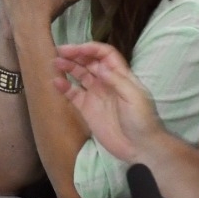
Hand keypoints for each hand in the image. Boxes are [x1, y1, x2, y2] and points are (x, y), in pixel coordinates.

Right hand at [52, 42, 165, 162]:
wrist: (141, 148)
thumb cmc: (143, 120)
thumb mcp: (135, 97)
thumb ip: (117, 81)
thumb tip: (99, 67)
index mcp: (121, 76)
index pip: (105, 55)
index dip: (91, 49)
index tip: (76, 50)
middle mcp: (107, 82)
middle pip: (90, 62)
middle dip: (76, 55)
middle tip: (59, 52)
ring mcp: (96, 95)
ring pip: (80, 75)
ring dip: (68, 67)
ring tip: (55, 63)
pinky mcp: (87, 109)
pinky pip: (73, 94)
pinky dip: (64, 87)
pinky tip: (56, 82)